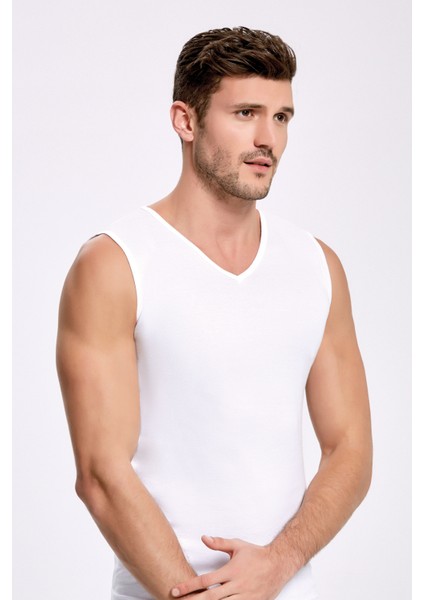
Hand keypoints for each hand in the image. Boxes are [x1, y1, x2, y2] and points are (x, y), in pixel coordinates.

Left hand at [170, 535, 286, 599]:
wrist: (279, 564)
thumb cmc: (256, 554)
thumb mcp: (238, 545)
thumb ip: (220, 543)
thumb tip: (204, 538)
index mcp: (231, 570)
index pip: (206, 581)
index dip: (189, 586)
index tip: (176, 590)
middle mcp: (237, 585)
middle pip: (211, 598)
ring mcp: (245, 597)